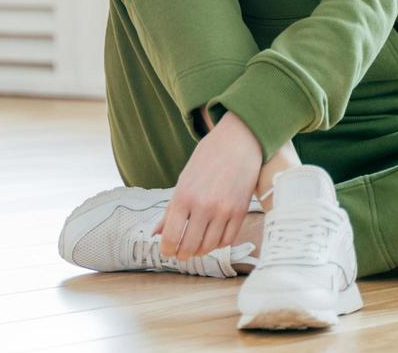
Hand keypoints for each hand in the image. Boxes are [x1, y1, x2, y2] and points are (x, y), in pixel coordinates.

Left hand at [152, 109, 260, 259]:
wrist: (237, 142)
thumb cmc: (207, 159)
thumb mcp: (183, 181)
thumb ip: (171, 210)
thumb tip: (156, 234)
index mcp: (183, 196)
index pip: (171, 236)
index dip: (167, 249)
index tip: (167, 251)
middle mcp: (203, 206)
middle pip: (190, 247)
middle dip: (182, 254)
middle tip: (181, 253)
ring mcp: (223, 210)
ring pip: (209, 246)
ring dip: (200, 251)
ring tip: (196, 246)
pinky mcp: (240, 212)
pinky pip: (227, 240)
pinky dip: (218, 244)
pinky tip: (213, 238)